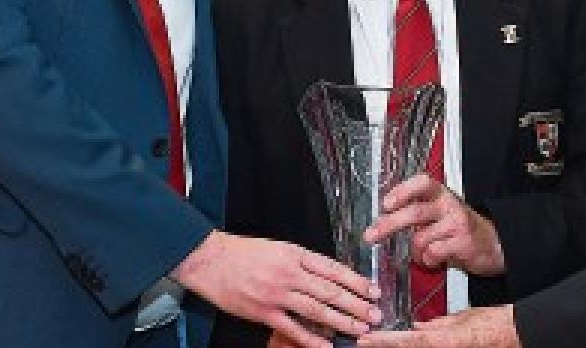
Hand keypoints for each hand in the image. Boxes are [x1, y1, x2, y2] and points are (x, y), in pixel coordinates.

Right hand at [173, 230, 380, 347]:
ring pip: (317, 309)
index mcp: (295, 254)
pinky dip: (311, 339)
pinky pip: (292, 328)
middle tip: (375, 314)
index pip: (333, 269)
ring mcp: (277, 294)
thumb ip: (302, 262)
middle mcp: (289, 273)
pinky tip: (326, 346)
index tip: (373, 290)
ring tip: (360, 328)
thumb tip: (329, 276)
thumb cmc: (243, 253)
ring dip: (342, 321)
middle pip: (330, 290)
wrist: (210, 260)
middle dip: (356, 304)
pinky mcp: (263, 312)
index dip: (356, 281)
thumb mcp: (278, 248)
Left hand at [358, 305, 519, 347]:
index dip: (383, 341)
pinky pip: (427, 347)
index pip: (406, 341)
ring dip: (397, 345)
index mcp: (443, 341)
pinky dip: (413, 343)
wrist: (514, 334)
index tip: (365, 339)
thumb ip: (437, 325)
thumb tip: (418, 328)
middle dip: (387, 346)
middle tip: (365, 343)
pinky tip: (400, 341)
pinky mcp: (450, 347)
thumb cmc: (494, 326)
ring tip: (376, 342)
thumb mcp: (462, 320)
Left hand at [364, 174, 504, 275]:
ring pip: (421, 238)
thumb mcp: (439, 211)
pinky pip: (433, 253)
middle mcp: (449, 205)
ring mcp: (456, 223)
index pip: (422, 183)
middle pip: (415, 212)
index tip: (385, 203)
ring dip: (414, 250)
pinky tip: (434, 259)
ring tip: (422, 252)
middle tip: (372, 235)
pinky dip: (428, 260)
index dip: (402, 191)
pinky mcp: (463, 243)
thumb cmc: (458, 227)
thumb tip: (382, 217)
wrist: (492, 244)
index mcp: (440, 193)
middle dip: (389, 225)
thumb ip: (415, 210)